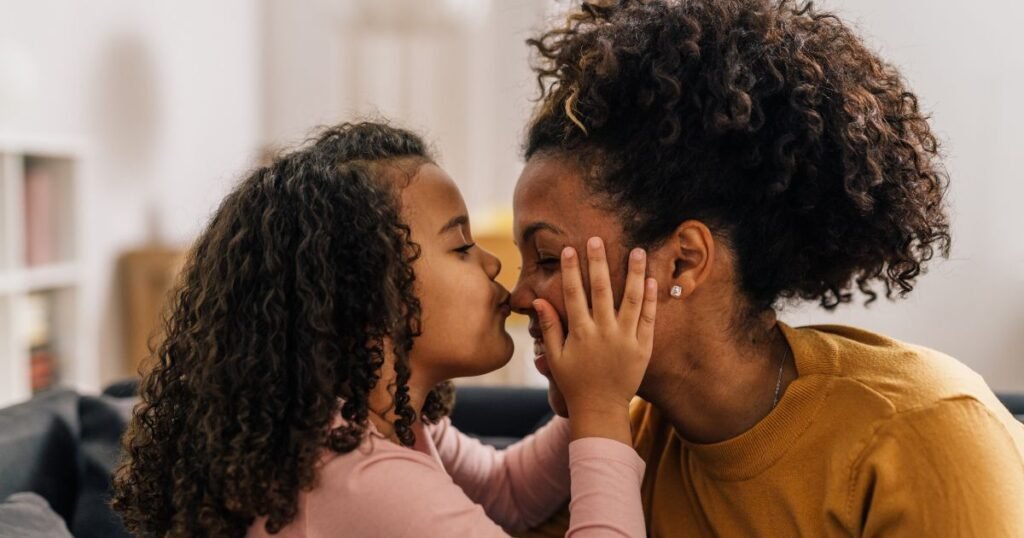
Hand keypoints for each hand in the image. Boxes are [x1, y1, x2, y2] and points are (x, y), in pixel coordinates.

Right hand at [532, 237, 656, 442]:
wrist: (601, 409)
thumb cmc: (575, 382)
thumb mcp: (556, 357)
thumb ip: (550, 327)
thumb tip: (539, 301)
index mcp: (581, 333)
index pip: (574, 294)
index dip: (572, 270)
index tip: (570, 248)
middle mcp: (604, 332)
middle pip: (603, 290)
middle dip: (599, 262)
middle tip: (598, 239)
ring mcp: (626, 339)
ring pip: (632, 299)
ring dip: (634, 273)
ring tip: (637, 250)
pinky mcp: (643, 347)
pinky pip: (649, 318)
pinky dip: (651, 298)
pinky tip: (650, 279)